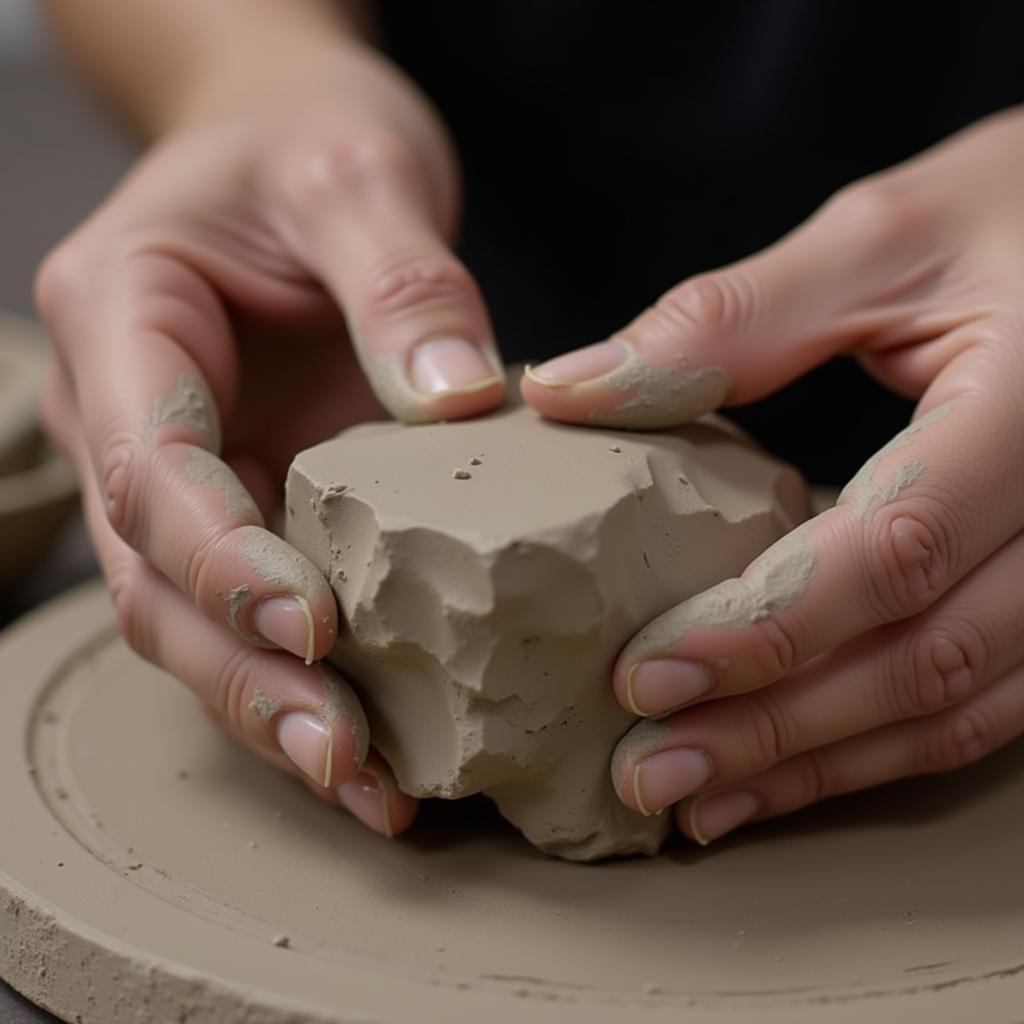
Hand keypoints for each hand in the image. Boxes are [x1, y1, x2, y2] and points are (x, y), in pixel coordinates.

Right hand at [38, 42, 503, 836]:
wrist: (292, 144)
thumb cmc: (308, 139)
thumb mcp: (359, 170)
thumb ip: (404, 279)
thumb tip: (458, 406)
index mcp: (125, 317)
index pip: (149, 463)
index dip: (220, 558)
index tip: (311, 626)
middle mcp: (134, 410)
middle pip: (159, 575)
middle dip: (243, 676)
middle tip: (343, 760)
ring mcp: (190, 464)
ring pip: (196, 614)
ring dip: (271, 705)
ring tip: (365, 786)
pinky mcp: (250, 493)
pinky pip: (260, 598)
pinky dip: (309, 674)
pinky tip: (379, 735)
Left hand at [523, 106, 1023, 842]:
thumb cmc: (1012, 213)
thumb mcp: (879, 241)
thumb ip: (726, 322)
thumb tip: (566, 389)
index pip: (894, 550)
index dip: (764, 627)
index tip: (641, 676)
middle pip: (927, 658)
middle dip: (777, 729)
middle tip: (649, 771)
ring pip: (961, 706)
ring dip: (822, 763)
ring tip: (698, 800)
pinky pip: (985, 699)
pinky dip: (880, 747)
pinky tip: (788, 771)